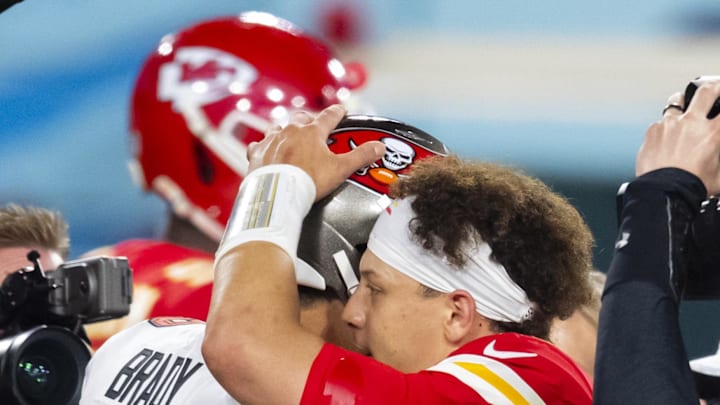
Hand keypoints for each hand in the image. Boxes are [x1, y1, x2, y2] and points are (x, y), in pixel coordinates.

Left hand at [247, 105, 384, 199]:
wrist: (277, 194)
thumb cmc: (307, 181)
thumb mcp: (340, 169)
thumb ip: (360, 156)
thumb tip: (378, 147)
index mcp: (312, 132)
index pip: (329, 116)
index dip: (338, 112)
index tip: (341, 111)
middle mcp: (290, 131)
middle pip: (302, 118)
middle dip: (310, 120)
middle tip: (316, 127)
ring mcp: (272, 140)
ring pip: (280, 128)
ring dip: (287, 131)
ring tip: (292, 139)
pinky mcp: (258, 153)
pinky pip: (260, 144)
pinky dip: (266, 146)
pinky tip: (268, 151)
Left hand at [636, 80, 719, 194]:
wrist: (663, 193)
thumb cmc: (692, 187)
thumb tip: (717, 156)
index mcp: (714, 133)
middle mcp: (692, 123)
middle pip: (706, 90)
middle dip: (713, 85)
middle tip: (715, 88)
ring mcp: (670, 124)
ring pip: (677, 100)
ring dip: (683, 102)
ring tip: (684, 107)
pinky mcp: (652, 130)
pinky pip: (660, 122)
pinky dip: (665, 126)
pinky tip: (666, 137)